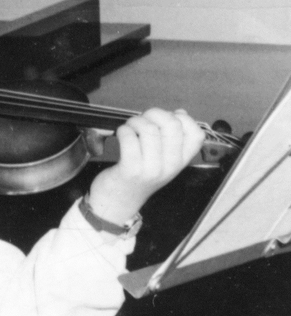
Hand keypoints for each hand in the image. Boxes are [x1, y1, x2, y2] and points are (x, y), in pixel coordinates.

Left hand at [86, 107, 205, 225]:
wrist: (119, 202)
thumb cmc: (138, 175)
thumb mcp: (162, 159)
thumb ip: (172, 138)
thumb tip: (181, 113)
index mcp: (181, 161)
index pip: (197, 134)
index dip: (181, 119)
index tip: (165, 119)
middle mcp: (170, 166)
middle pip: (172, 125)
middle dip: (154, 114)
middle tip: (142, 120)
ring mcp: (152, 169)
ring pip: (149, 129)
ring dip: (135, 121)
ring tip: (129, 127)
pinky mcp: (131, 170)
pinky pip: (129, 138)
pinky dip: (123, 131)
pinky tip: (121, 135)